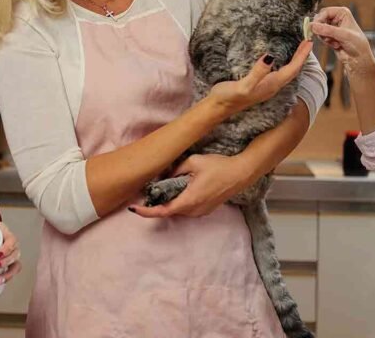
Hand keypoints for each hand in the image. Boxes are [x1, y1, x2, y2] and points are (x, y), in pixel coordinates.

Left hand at [131, 154, 251, 217]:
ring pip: (178, 210)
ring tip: (161, 189)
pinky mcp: (206, 210)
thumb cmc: (218, 166)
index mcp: (189, 200)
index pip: (162, 211)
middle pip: (169, 211)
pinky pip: (187, 208)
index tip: (133, 208)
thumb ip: (175, 170)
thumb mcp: (193, 161)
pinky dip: (179, 201)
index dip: (146, 212)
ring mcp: (201, 212)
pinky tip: (178, 189)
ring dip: (169, 202)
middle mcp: (194, 210)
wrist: (241, 173)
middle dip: (157, 203)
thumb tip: (165, 178)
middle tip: (147, 191)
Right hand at [208, 40, 312, 115]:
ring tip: (299, 48)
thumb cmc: (229, 97)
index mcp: (272, 85)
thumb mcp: (243, 85)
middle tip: (307, 41)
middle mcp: (272, 86)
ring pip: (287, 72)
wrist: (218, 107)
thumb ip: (257, 73)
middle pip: (293, 70)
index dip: (301, 56)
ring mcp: (267, 86)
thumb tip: (270, 57)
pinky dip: (284, 63)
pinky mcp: (260, 84)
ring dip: (295, 60)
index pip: (292, 69)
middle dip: (301, 56)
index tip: (309, 42)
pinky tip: (280, 58)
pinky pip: (278, 72)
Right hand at [310, 7, 374, 78]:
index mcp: (342, 13)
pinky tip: (335, 45)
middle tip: (326, 36)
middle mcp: (337, 18)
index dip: (319, 19)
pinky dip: (325, 42)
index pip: (324, 12)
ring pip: (318, 29)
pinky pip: (320, 36)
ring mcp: (332, 28)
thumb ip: (327, 30)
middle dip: (322, 30)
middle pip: (320, 20)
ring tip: (335, 41)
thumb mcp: (343, 35)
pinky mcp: (329, 36)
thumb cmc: (358, 44)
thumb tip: (313, 26)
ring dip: (325, 37)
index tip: (315, 27)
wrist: (358, 58)